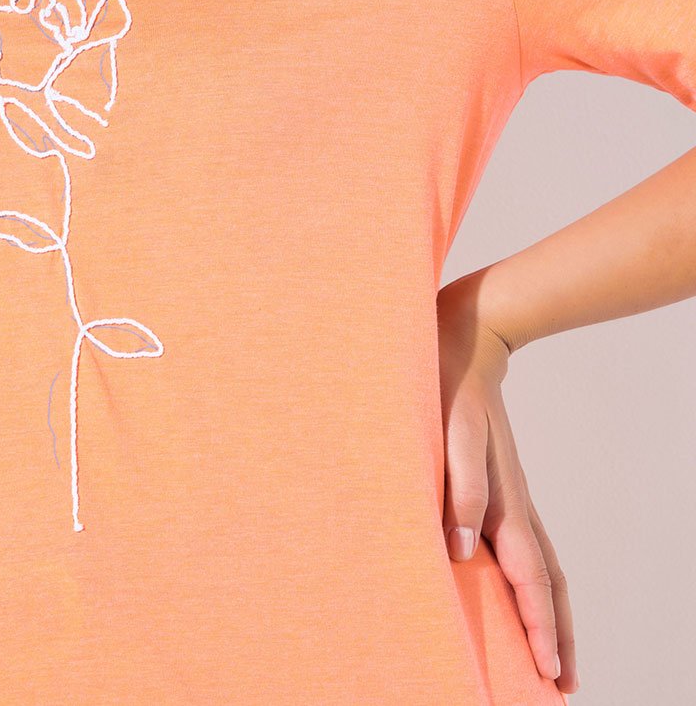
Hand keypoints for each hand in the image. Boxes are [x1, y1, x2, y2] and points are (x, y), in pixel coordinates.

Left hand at [436, 281, 579, 694]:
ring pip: (543, 568)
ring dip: (549, 612)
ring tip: (554, 653)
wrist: (464, 342)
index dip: (539, 628)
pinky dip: (535, 580)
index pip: (530, 579)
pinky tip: (523, 588)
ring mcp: (512, 496)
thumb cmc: (450, 389)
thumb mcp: (449, 435)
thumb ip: (460, 490)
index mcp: (504, 502)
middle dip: (556, 635)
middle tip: (564, 685)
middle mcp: (514, 505)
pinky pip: (528, 546)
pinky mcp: (501, 486)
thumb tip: (462, 550)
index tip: (552, 674)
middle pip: (547, 584)